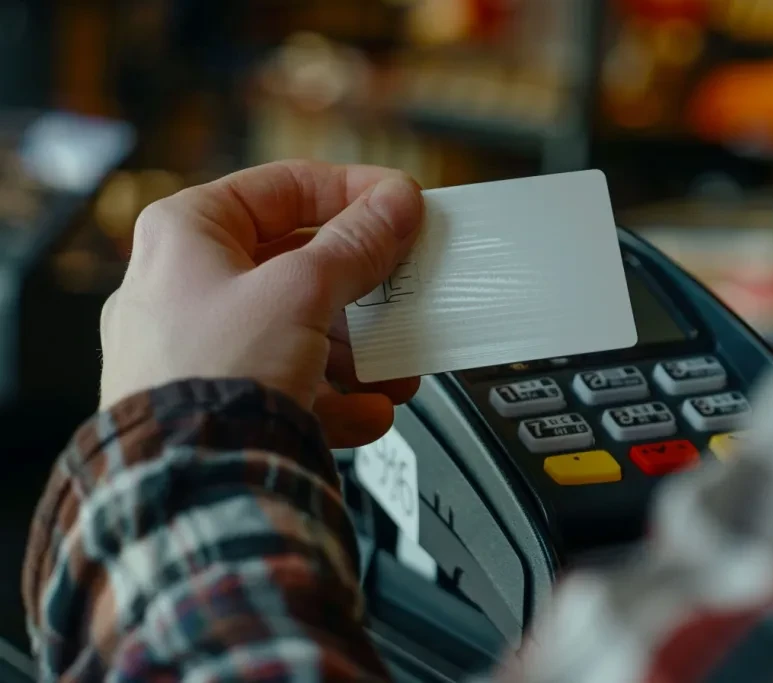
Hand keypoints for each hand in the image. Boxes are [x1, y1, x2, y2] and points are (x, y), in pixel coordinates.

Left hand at [100, 160, 423, 447]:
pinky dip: (336, 397)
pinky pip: (291, 386)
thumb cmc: (212, 378)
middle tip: (405, 286)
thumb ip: (357, 243)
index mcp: (186, 235)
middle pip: (298, 266)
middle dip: (363, 288)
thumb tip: (395, 204)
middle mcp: (186, 288)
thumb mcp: (301, 291)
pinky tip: (368, 410)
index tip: (401, 204)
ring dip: (360, 352)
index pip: (284, 188)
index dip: (353, 191)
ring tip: (397, 367)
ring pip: (300, 331)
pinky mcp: (220, 402)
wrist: (192, 486)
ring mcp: (200, 349)